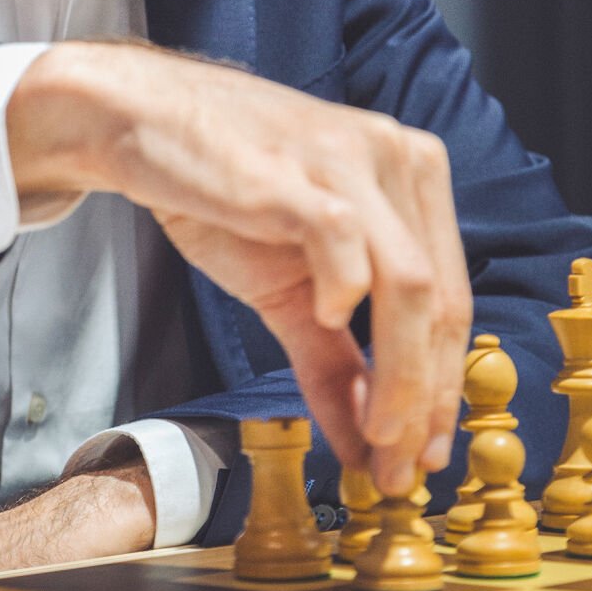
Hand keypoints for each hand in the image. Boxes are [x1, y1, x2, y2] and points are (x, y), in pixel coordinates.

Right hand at [8, 43, 471, 495]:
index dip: (441, 388)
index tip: (420, 456)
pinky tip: (326, 321)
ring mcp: (351, 159)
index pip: (450, 299)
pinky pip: (347, 241)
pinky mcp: (300, 169)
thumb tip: (363, 447)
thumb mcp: (289, 289)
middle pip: (441, 300)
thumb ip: (332, 362)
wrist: (140, 123)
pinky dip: (346, 295)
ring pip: (411, 285)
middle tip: (400, 467)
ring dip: (401, 376)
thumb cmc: (219, 193)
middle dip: (426, 399)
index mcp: (412, 177)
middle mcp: (397, 159)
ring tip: (377, 435)